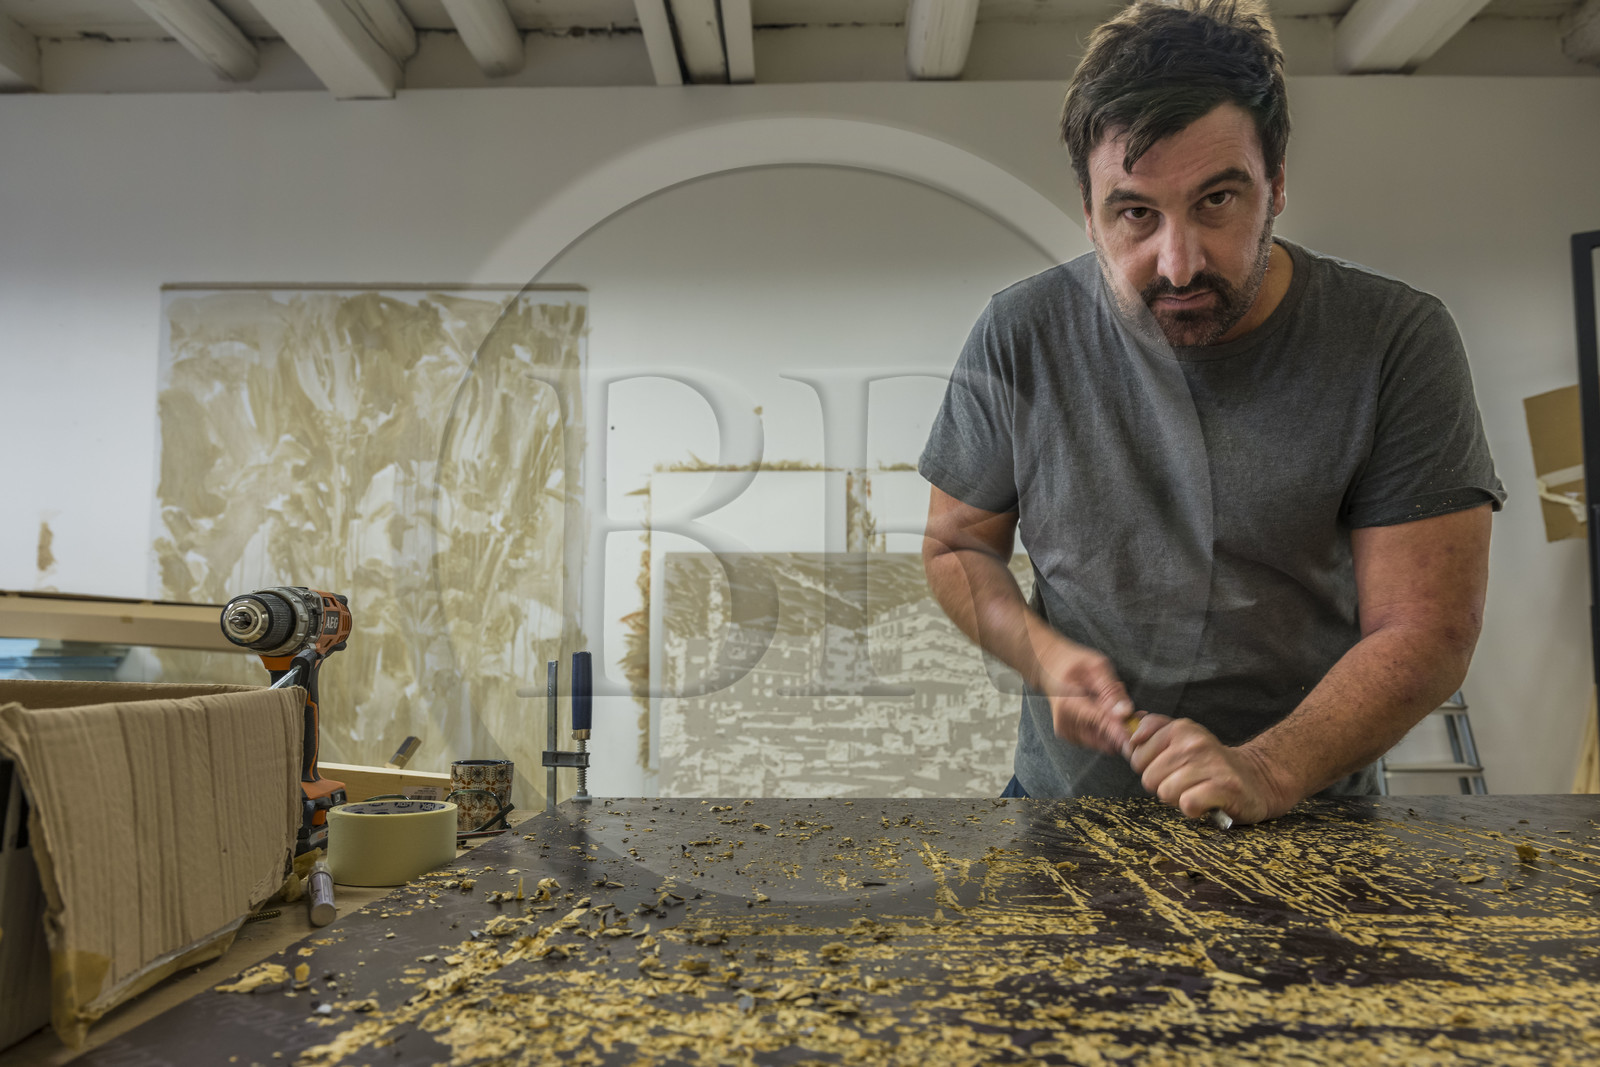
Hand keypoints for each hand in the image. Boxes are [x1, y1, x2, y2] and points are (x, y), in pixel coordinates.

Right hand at [1035, 635, 1133, 755]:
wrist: (1048, 668)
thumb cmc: (1073, 663)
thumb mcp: (1096, 667)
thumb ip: (1111, 690)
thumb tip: (1125, 712)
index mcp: (1069, 704)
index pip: (1101, 723)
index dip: (1122, 732)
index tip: (1139, 736)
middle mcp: (1066, 723)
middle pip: (1104, 739)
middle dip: (1124, 730)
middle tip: (1139, 714)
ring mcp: (1067, 732)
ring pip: (1104, 742)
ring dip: (1117, 730)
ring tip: (1118, 707)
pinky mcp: (1072, 736)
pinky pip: (1098, 740)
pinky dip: (1108, 730)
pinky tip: (1107, 712)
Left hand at [1126, 716, 1296, 824]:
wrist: (1256, 780)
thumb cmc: (1210, 763)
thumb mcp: (1182, 738)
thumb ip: (1153, 729)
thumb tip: (1126, 723)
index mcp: (1180, 728)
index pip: (1136, 756)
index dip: (1149, 769)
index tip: (1168, 768)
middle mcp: (1194, 742)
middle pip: (1148, 778)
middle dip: (1163, 786)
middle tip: (1186, 782)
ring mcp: (1211, 763)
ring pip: (1165, 792)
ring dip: (1178, 799)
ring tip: (1196, 791)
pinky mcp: (1224, 787)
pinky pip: (1187, 804)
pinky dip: (1193, 809)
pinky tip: (1206, 802)